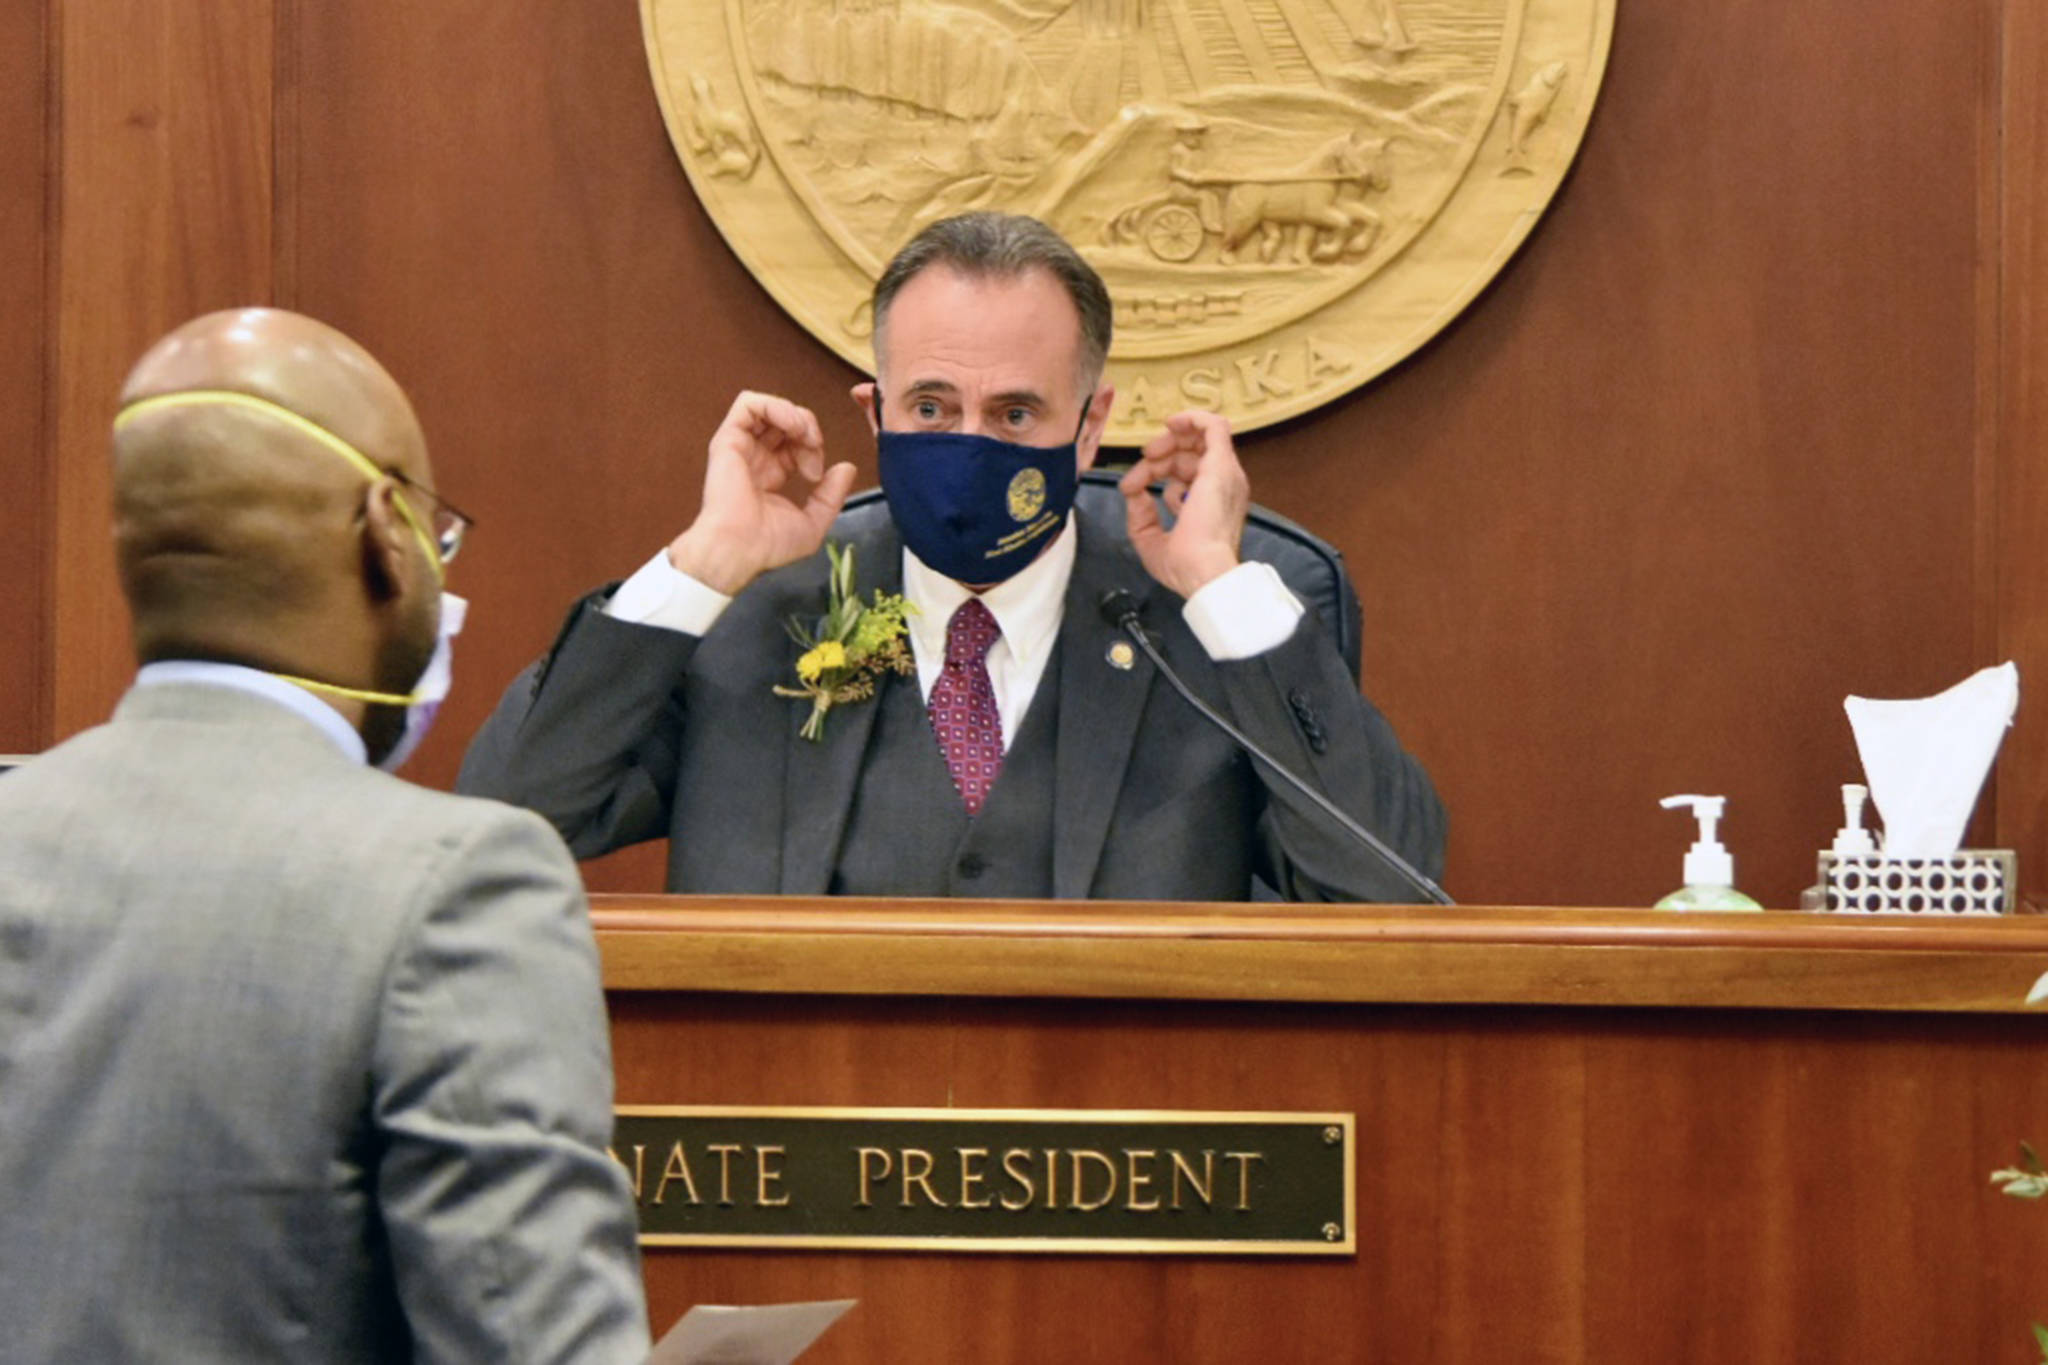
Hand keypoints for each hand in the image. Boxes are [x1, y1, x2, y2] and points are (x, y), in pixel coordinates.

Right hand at [667, 391, 856, 594]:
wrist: (739, 548)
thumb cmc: (769, 545)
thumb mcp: (813, 523)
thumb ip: (832, 496)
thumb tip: (847, 468)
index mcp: (770, 475)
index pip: (795, 444)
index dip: (814, 448)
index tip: (817, 474)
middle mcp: (754, 458)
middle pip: (786, 423)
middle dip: (808, 429)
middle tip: (814, 448)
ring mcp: (740, 447)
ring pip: (769, 408)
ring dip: (795, 415)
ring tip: (804, 434)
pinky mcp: (728, 439)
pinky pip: (749, 403)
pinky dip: (775, 406)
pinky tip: (791, 426)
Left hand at [1118, 409, 1248, 598]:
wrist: (1204, 572)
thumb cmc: (1185, 566)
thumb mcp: (1150, 540)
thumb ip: (1140, 515)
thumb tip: (1133, 491)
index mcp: (1212, 503)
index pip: (1185, 473)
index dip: (1155, 472)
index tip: (1133, 487)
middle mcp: (1223, 485)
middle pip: (1193, 453)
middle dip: (1163, 451)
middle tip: (1145, 460)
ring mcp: (1225, 474)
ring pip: (1201, 437)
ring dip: (1171, 438)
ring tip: (1151, 453)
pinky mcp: (1222, 464)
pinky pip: (1214, 426)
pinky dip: (1192, 418)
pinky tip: (1172, 423)